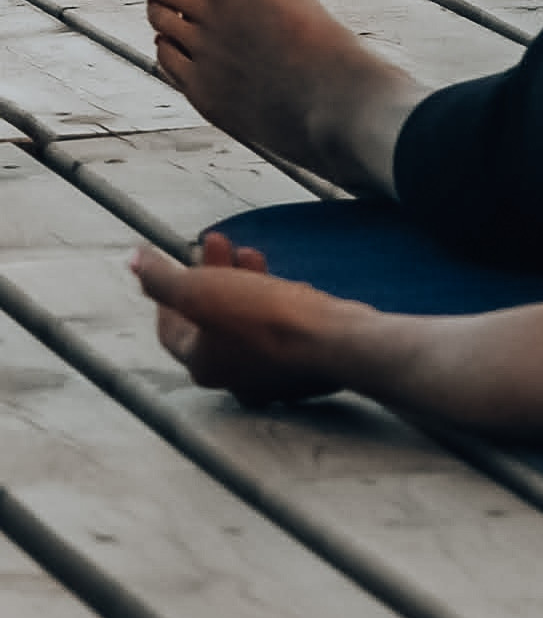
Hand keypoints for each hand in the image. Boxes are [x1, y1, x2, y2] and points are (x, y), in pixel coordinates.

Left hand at [134, 233, 378, 404]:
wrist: (335, 341)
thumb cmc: (265, 319)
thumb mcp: (201, 292)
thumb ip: (162, 278)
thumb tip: (132, 260)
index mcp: (201, 365)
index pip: (171, 330)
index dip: (168, 295)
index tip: (176, 266)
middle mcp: (232, 377)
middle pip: (211, 322)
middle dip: (211, 277)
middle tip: (218, 241)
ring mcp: (271, 375)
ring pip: (247, 324)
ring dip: (244, 284)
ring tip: (251, 253)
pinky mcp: (305, 364)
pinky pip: (281, 330)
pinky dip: (276, 303)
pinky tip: (289, 286)